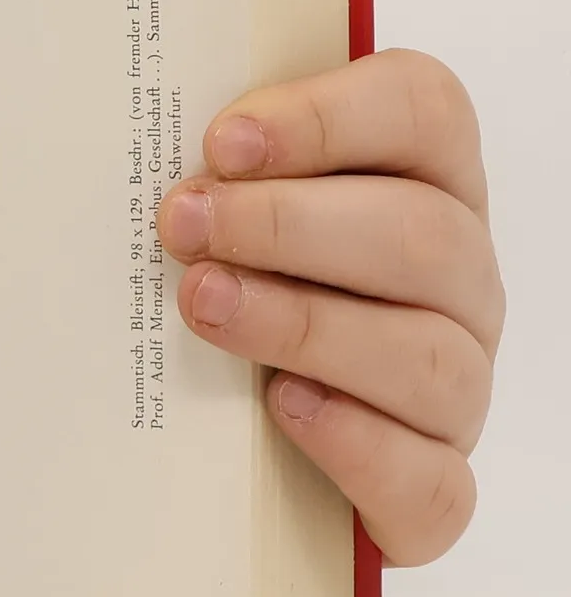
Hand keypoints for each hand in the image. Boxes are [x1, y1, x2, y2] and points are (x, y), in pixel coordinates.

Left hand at [156, 51, 499, 565]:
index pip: (423, 112)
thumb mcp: (220, 212)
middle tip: (183, 225)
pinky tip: (282, 407)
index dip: (328, 118)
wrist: (237, 442)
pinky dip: (356, 441)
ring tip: (203, 304)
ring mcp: (454, 385)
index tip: (222, 141)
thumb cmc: (235, 287)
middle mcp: (455, 280)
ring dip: (303, 323)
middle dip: (288, 223)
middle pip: (422, 233)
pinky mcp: (432, 484)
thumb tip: (140, 142)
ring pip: (425, 353)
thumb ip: (210, 169)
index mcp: (422, 182)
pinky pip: (428, 475)